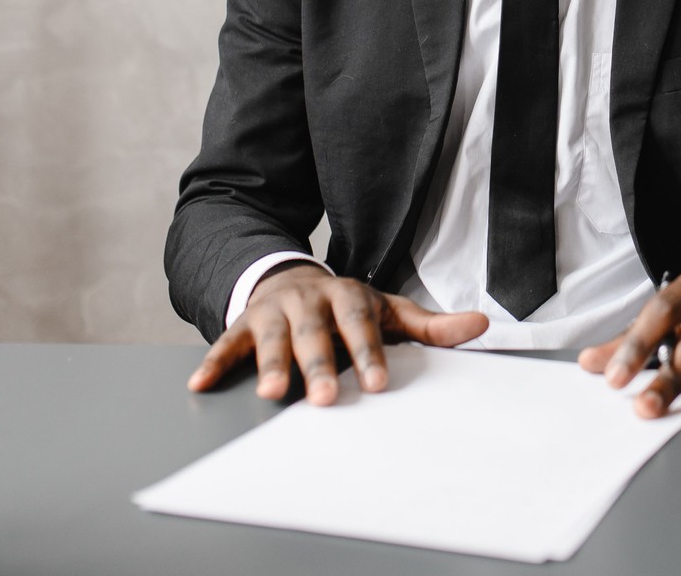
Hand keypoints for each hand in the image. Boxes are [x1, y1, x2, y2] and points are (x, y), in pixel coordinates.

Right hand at [187, 263, 488, 404]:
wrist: (292, 280)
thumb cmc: (347, 308)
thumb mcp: (389, 311)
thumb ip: (430, 326)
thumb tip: (481, 324)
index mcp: (348, 297)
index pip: (360, 324)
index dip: (368, 353)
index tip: (377, 383)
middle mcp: (309, 301)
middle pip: (315, 335)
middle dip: (320, 366)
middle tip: (327, 399)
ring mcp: (274, 312)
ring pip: (272, 339)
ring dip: (272, 366)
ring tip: (272, 395)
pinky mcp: (243, 324)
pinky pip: (226, 343)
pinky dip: (213, 363)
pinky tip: (199, 385)